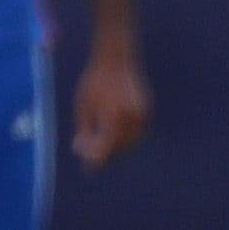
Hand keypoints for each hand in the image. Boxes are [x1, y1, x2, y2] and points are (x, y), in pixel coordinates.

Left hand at [69, 39, 150, 167]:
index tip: (87, 169)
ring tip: (99, 145)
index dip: (96, 161)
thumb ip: (84, 130)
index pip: (105, 148)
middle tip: (89, 155)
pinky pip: (136, 133)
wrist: (116, 60)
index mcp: (113, 117)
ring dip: (115, 149)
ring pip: (129, 143)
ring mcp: (142, 116)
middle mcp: (131, 119)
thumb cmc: (93, 82)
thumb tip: (82, 152)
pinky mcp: (146, 113)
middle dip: (104, 155)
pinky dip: (124, 138)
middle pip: (118, 149)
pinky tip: (112, 135)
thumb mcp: (82, 106)